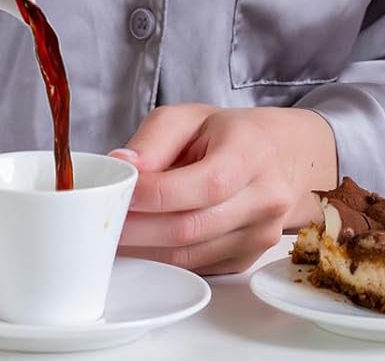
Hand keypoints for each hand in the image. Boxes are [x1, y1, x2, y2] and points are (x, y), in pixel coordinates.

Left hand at [110, 104, 336, 274]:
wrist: (280, 159)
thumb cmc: (230, 134)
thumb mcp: (191, 116)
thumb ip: (154, 139)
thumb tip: (122, 166)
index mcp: (250, 152)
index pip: (203, 184)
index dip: (155, 194)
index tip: (119, 193)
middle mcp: (264, 197)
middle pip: (193, 227)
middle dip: (140, 228)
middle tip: (105, 221)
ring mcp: (260, 234)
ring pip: (191, 255)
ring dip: (146, 249)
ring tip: (117, 233)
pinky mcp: (247, 259)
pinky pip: (197, 267)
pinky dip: (164, 259)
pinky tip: (144, 243)